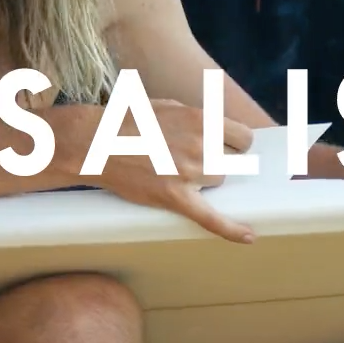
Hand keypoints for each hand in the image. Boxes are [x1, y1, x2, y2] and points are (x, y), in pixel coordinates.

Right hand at [58, 100, 257, 242]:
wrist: (95, 143)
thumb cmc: (128, 121)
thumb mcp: (168, 106)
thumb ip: (197, 118)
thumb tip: (217, 128)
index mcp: (201, 120)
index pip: (243, 138)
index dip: (234, 144)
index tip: (225, 147)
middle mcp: (201, 146)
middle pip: (231, 162)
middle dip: (217, 160)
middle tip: (190, 157)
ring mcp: (189, 173)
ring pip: (218, 182)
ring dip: (204, 178)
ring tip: (176, 170)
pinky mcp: (174, 197)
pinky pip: (211, 218)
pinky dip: (231, 229)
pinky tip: (249, 237)